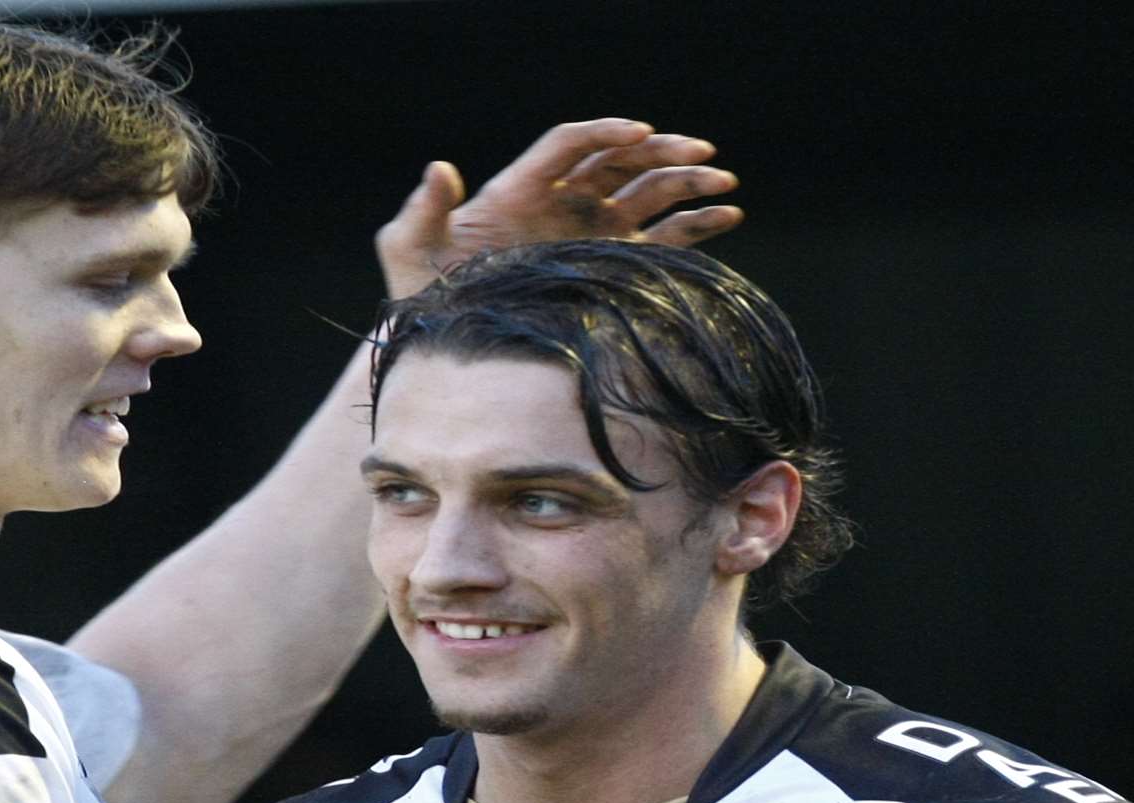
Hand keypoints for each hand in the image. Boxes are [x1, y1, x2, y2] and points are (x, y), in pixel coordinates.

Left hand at [376, 118, 742, 297]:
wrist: (447, 339)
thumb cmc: (422, 293)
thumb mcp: (408, 249)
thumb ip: (423, 209)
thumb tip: (439, 168)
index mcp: (520, 190)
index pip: (569, 144)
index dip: (603, 133)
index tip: (639, 131)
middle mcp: (561, 204)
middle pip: (619, 162)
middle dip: (661, 153)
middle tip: (701, 154)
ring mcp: (589, 234)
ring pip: (646, 194)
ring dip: (686, 184)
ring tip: (724, 185)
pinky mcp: (610, 268)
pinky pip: (659, 239)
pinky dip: (693, 226)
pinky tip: (725, 218)